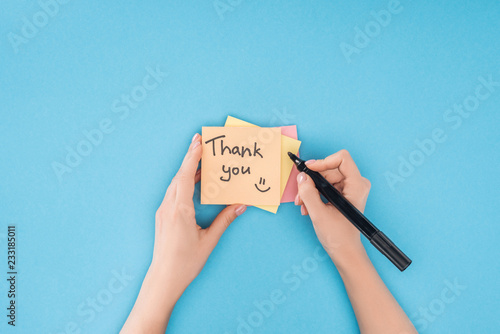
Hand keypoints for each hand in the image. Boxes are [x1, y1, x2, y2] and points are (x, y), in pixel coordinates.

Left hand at [121, 133, 245, 333]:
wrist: (163, 278)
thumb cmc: (185, 262)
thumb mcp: (209, 240)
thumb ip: (225, 220)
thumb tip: (241, 206)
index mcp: (180, 210)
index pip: (185, 176)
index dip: (192, 157)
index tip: (199, 141)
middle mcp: (168, 207)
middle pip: (179, 175)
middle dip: (190, 157)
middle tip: (200, 142)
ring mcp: (163, 211)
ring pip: (174, 183)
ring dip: (186, 169)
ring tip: (199, 159)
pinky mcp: (162, 217)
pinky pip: (172, 193)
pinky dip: (182, 182)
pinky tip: (191, 182)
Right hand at [294, 149, 370, 264]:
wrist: (345, 251)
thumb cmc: (339, 236)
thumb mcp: (318, 213)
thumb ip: (308, 193)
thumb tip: (301, 177)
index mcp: (357, 186)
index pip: (342, 158)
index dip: (323, 162)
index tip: (308, 170)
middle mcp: (356, 184)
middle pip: (330, 169)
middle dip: (313, 180)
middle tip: (300, 193)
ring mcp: (351, 189)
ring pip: (326, 177)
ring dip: (311, 189)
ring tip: (303, 204)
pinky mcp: (344, 194)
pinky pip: (326, 185)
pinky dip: (315, 194)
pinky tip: (308, 206)